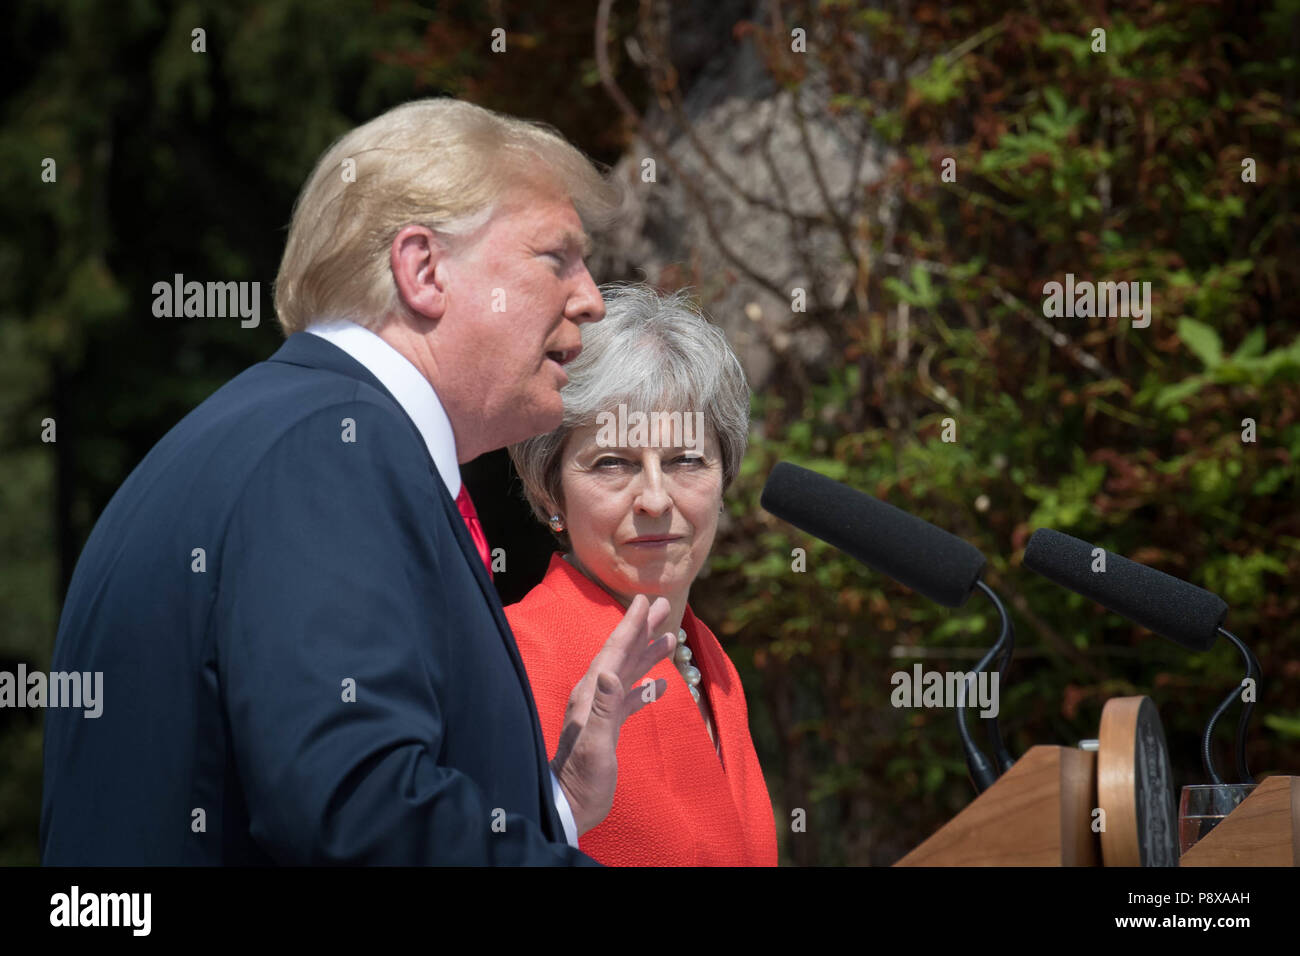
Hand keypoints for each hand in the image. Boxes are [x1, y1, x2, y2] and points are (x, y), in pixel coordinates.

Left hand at [550, 594, 674, 835]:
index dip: (631, 625)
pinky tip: (661, 685)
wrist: (569, 806)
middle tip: (665, 606)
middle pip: (623, 654)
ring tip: (670, 637)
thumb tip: (609, 671)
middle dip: (643, 630)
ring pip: (628, 673)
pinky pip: (631, 698)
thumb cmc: (582, 779)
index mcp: (591, 694)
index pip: (614, 651)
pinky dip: (646, 688)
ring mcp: (601, 711)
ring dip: (647, 653)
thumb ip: (603, 708)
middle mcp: (595, 696)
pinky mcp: (608, 728)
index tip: (645, 600)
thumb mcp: (595, 743)